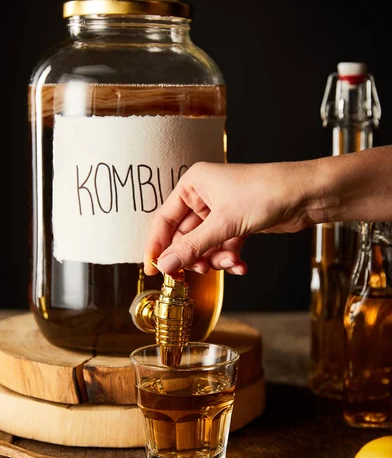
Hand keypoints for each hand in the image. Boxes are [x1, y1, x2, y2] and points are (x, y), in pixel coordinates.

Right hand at [144, 160, 315, 275]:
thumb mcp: (223, 223)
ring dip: (215, 259)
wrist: (305, 193)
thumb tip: (165, 266)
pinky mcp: (238, 224)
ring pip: (205, 245)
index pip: (164, 219)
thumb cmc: (265, 192)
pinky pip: (223, 247)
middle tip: (199, 272)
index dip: (157, 246)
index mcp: (193, 185)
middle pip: (185, 236)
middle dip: (194, 257)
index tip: (153, 270)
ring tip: (229, 264)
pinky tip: (240, 265)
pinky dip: (230, 258)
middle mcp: (204, 196)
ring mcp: (222, 211)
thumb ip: (192, 246)